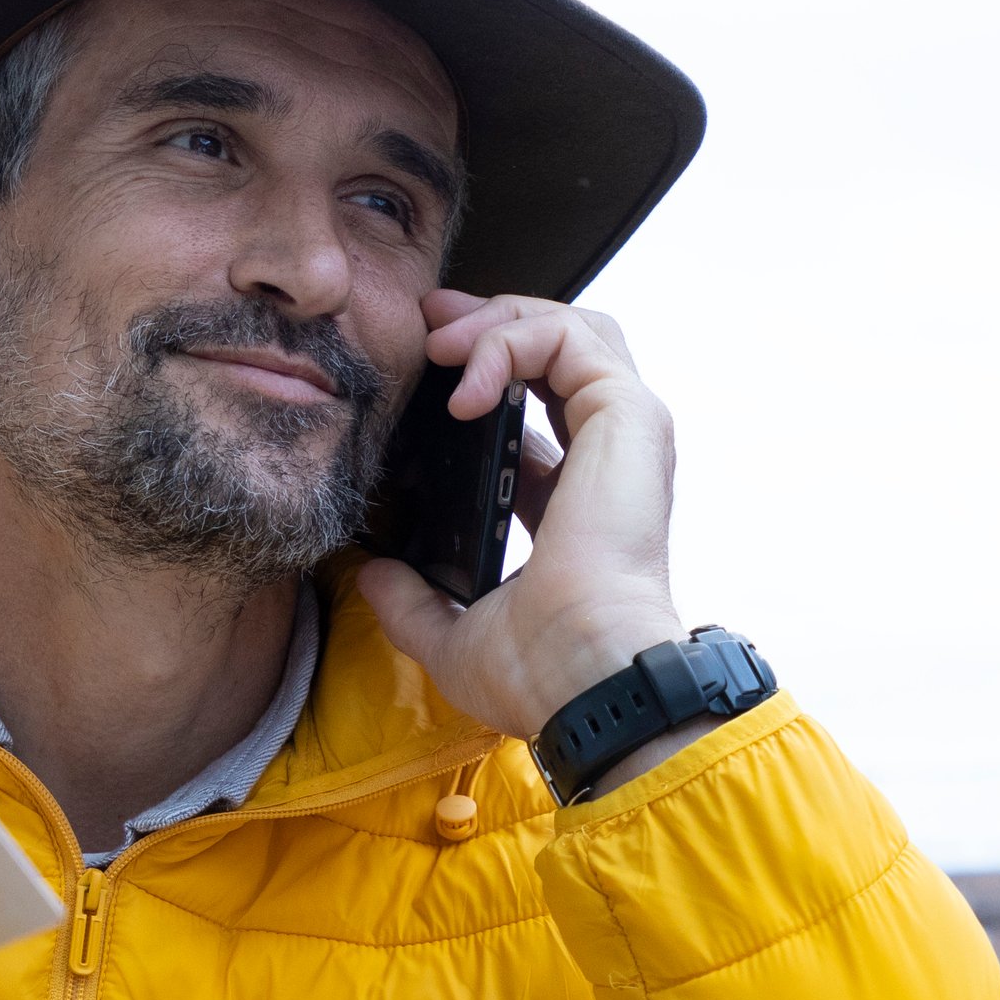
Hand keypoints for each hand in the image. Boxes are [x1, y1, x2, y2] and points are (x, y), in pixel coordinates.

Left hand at [355, 290, 690, 745]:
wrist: (584, 678)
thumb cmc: (540, 672)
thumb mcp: (454, 633)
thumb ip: (413, 601)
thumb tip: (372, 575)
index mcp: (576, 499)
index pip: (537, 407)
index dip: (484, 373)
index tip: (429, 362)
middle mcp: (608, 457)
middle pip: (560, 348)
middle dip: (491, 321)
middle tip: (428, 323)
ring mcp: (624, 433)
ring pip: (570, 327)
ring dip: (498, 321)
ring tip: (441, 345)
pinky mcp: (627, 416)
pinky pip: (566, 338)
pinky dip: (509, 341)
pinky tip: (463, 384)